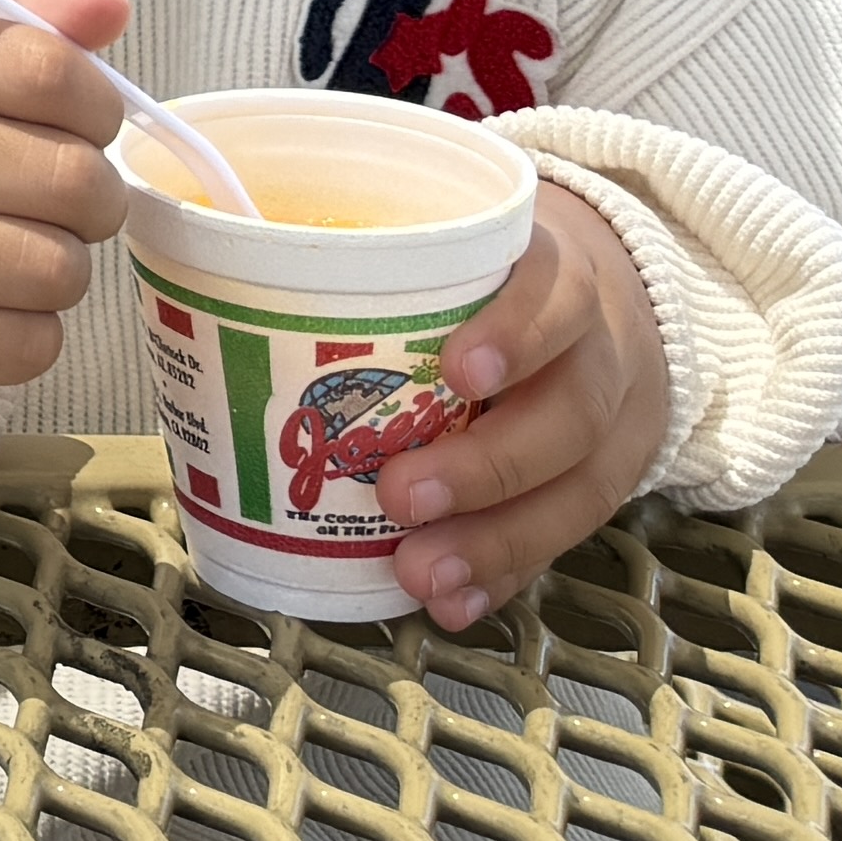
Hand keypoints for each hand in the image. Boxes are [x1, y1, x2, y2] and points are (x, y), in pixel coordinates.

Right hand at [0, 0, 139, 403]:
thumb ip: (32, 24)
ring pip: (56, 268)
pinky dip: (32, 333)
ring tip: (23, 255)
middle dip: (95, 196)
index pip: (43, 67)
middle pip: (68, 176)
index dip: (96, 102)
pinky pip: (29, 344)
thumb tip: (108, 6)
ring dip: (64, 268)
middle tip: (64, 202)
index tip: (82, 122)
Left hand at [375, 188, 670, 628]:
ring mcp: (613, 427)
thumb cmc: (492, 273)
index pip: (556, 293)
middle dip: (486, 464)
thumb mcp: (459, 237)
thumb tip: (228, 255)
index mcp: (560, 275)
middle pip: (570, 412)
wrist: (603, 306)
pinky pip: (560, 538)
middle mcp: (600, 353)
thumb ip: (376, 250)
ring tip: (422, 572)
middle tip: (401, 494)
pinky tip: (454, 603)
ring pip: (577, 489)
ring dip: (494, 540)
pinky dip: (504, 574)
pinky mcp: (597, 485)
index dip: (517, 333)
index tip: (460, 371)